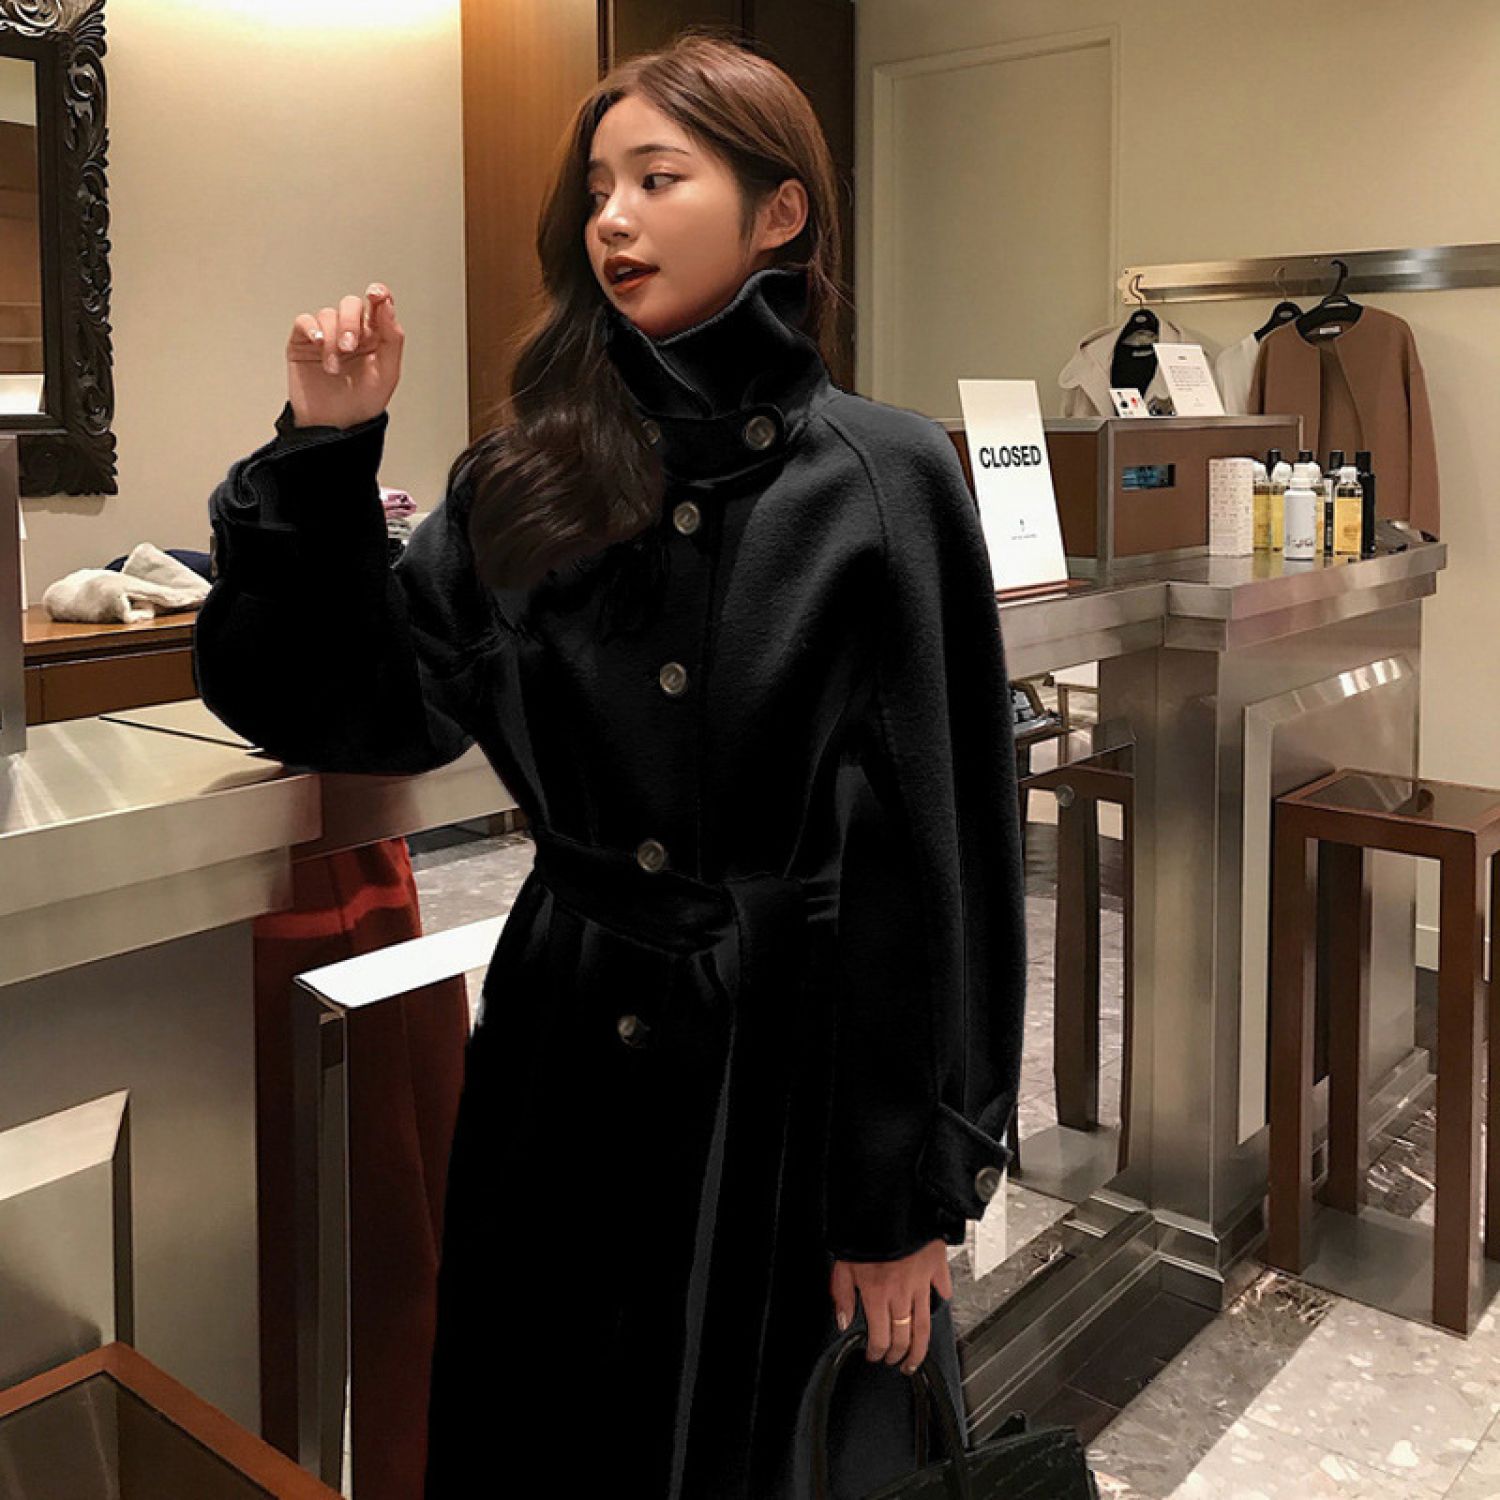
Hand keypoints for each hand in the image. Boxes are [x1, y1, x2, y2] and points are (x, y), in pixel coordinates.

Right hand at [286, 282, 404, 430]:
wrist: (335, 426)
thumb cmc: (363, 403)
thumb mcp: (388, 373)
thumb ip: (392, 338)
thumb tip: (387, 305)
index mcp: (375, 337)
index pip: (377, 305)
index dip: (378, 294)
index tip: (376, 294)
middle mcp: (351, 332)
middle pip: (351, 305)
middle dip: (351, 323)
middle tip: (350, 347)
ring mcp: (327, 336)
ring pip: (328, 314)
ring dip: (333, 339)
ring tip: (334, 367)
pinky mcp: (303, 343)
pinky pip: (305, 321)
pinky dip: (312, 329)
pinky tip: (319, 344)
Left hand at [829, 1239, 952, 1375]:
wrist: (891, 1202)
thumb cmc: (864, 1230)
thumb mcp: (842, 1264)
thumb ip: (842, 1295)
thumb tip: (843, 1320)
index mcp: (876, 1294)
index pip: (880, 1337)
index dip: (878, 1353)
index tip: (875, 1356)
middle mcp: (901, 1293)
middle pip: (904, 1337)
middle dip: (899, 1356)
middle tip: (897, 1363)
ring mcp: (922, 1282)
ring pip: (925, 1325)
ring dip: (921, 1347)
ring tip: (917, 1358)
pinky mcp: (936, 1267)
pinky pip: (943, 1290)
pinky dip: (941, 1301)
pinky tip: (937, 1307)